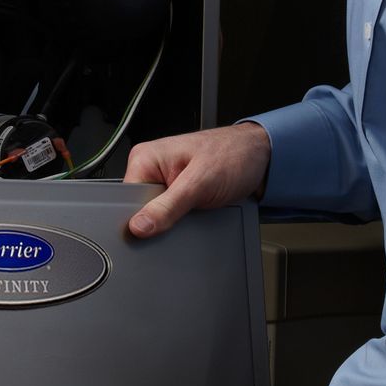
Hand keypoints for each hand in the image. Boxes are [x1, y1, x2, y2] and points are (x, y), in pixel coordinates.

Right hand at [123, 123, 271, 237]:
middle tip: (185, 214)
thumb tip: (139, 226)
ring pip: (156, 216)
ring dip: (174, 222)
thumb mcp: (200, 183)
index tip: (154, 229)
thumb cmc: (234, 156)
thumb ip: (168, 206)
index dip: (138, 218)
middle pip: (140, 209)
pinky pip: (170, 215)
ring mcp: (165, 182)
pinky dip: (183, 221)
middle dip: (160, 220)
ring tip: (195, 210)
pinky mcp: (177, 193)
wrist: (260, 158)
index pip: (126, 199)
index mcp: (145, 158)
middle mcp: (151, 168)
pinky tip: (196, 214)